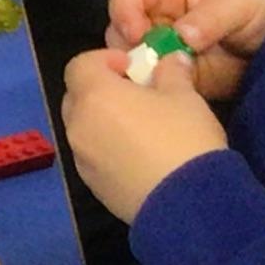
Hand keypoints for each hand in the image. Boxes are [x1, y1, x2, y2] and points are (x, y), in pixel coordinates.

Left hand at [62, 44, 230, 221]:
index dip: (103, 60)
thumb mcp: (185, 96)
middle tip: (137, 95)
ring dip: (104, 122)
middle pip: (77, 97)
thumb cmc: (184, 139)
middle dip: (101, 90)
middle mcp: (78, 126)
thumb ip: (171, 72)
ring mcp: (82, 160)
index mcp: (94, 97)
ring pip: (84, 129)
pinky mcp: (93, 187)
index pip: (79, 65)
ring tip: (142, 128)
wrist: (188, 204)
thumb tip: (171, 60)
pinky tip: (140, 158)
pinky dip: (108, 149)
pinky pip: (93, 157)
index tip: (132, 67)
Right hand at [104, 0, 264, 104]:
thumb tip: (180, 38)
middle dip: (127, 48)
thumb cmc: (264, 5)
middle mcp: (160, 16)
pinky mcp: (179, 76)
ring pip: (133, 60)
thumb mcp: (239, 3)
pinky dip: (156, 92)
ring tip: (160, 82)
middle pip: (121, 29)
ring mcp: (167, 48)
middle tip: (147, 66)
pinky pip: (155, 84)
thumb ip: (209, 18)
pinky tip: (169, 96)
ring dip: (140, 72)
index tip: (138, 36)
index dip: (125, 13)